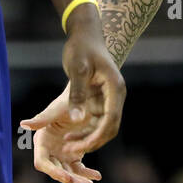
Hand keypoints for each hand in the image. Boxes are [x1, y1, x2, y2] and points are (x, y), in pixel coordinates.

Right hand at [19, 85, 103, 182]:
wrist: (81, 97)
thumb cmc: (65, 101)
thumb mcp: (54, 110)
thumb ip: (40, 119)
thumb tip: (22, 123)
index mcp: (41, 140)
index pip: (42, 162)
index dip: (52, 171)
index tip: (66, 177)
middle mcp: (50, 149)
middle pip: (56, 170)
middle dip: (68, 179)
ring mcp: (61, 153)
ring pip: (68, 172)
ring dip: (78, 180)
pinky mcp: (73, 154)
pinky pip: (79, 167)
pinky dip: (87, 173)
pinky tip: (97, 176)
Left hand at [56, 21, 125, 157]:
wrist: (84, 33)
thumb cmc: (81, 47)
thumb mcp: (77, 69)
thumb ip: (77, 94)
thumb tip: (77, 120)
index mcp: (115, 88)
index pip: (111, 120)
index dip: (95, 136)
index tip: (78, 145)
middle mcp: (115, 95)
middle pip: (109, 128)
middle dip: (91, 141)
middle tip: (69, 149)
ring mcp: (109, 98)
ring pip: (103, 127)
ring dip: (87, 138)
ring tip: (67, 145)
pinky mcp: (101, 99)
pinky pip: (96, 121)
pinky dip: (85, 131)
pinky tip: (69, 135)